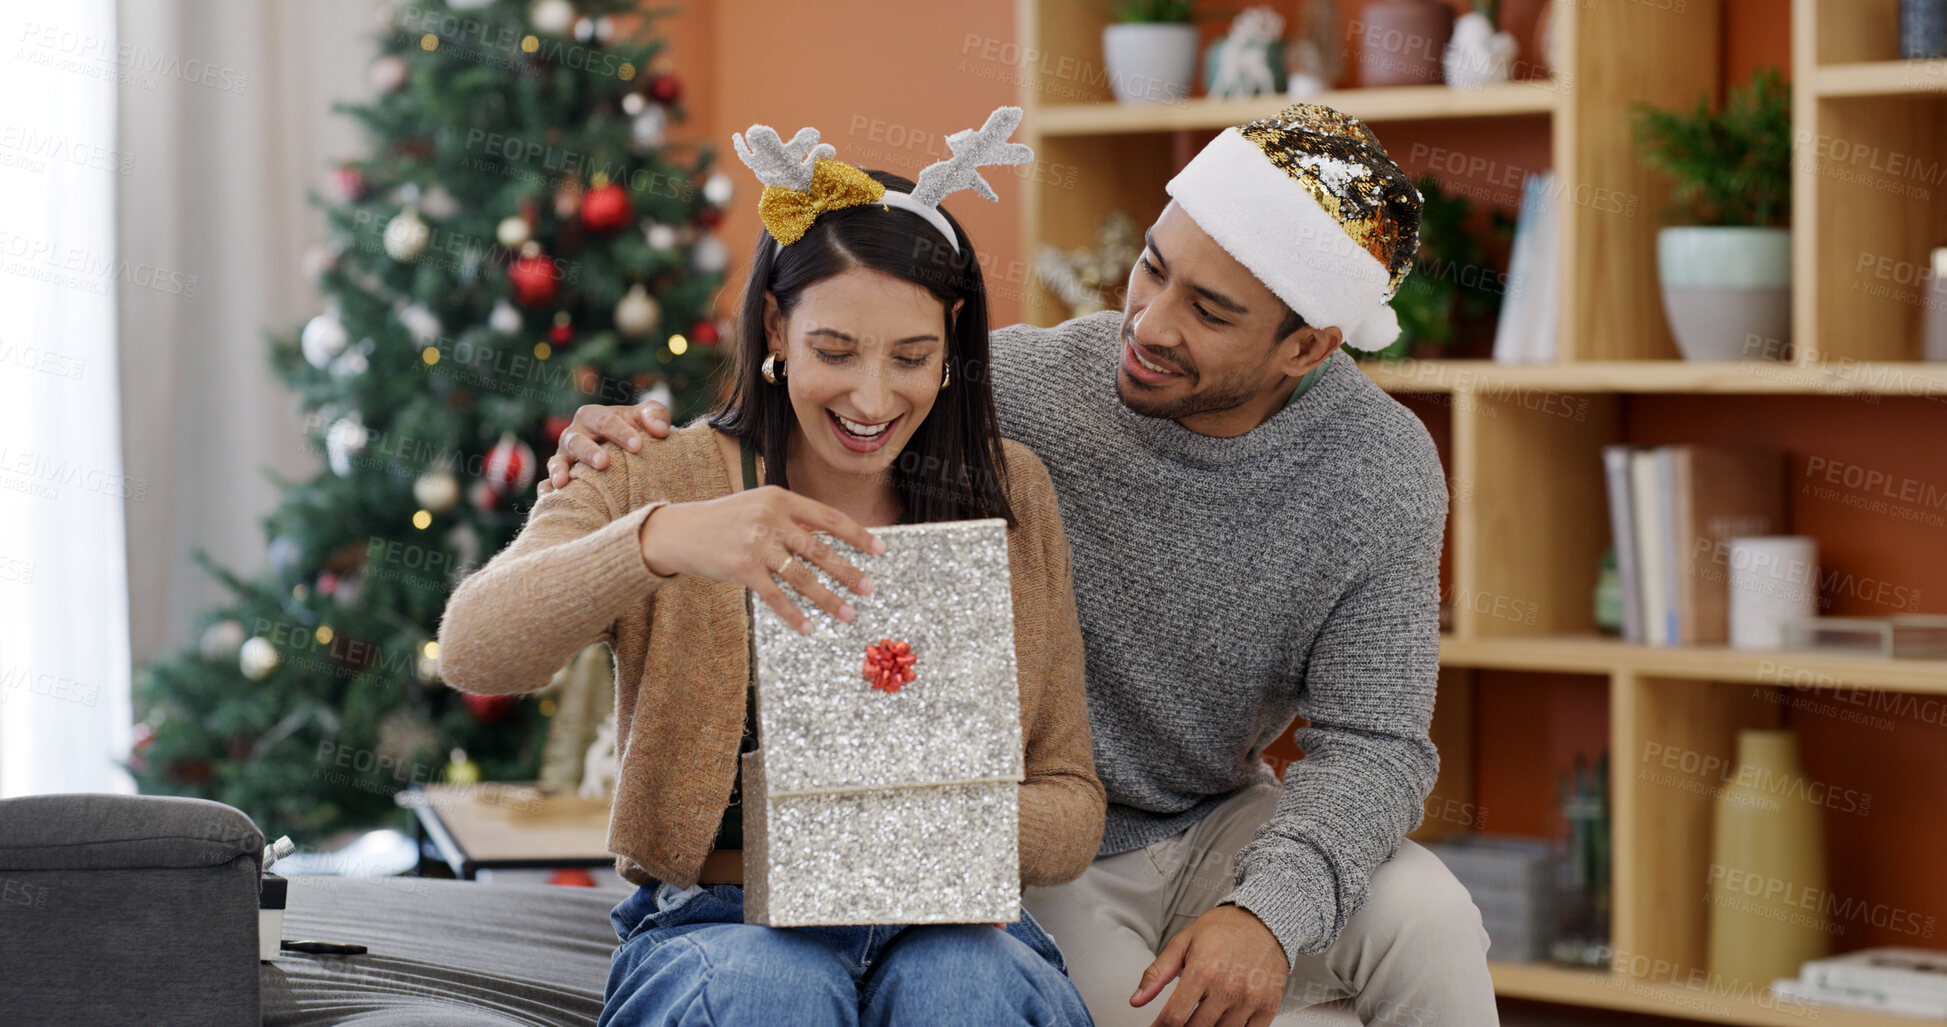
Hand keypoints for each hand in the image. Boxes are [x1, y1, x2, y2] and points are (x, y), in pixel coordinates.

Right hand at [541, 399, 674, 495]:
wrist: (629, 453)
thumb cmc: (636, 432)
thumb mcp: (647, 418)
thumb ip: (656, 415)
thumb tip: (660, 430)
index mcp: (593, 416)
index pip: (604, 421)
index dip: (620, 432)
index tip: (638, 446)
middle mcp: (574, 435)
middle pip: (577, 440)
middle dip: (589, 451)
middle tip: (604, 463)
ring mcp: (564, 458)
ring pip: (558, 461)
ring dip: (560, 470)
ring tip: (564, 482)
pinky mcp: (560, 478)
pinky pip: (547, 484)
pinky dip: (547, 490)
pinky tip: (550, 498)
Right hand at [637, 484, 884, 632]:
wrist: (680, 531)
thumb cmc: (726, 520)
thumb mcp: (759, 507)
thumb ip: (792, 519)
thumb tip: (833, 537)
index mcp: (780, 498)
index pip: (828, 518)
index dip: (857, 535)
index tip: (880, 549)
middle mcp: (771, 519)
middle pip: (820, 550)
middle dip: (848, 572)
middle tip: (868, 589)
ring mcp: (756, 544)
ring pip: (802, 576)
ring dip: (827, 598)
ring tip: (848, 614)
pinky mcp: (742, 569)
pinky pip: (776, 596)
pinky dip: (793, 614)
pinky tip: (808, 628)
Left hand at [1131, 905, 1288, 1026]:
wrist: (1263, 920)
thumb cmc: (1223, 929)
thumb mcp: (1183, 943)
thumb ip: (1157, 973)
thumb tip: (1137, 999)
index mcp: (1203, 970)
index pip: (1175, 1016)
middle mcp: (1228, 987)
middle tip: (1180, 1021)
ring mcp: (1250, 999)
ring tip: (1202, 1018)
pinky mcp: (1268, 1005)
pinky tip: (1224, 1022)